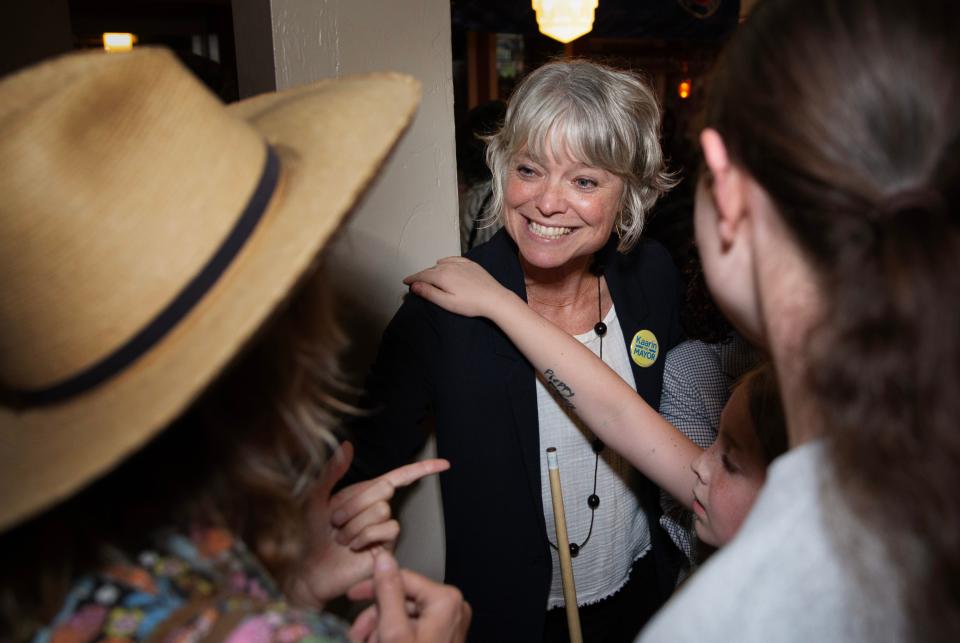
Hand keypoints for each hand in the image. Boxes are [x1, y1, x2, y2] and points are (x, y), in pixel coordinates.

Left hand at [289, 442, 449, 606]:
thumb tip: (347, 445)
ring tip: (342, 538)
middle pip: (384, 488)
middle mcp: (379, 508)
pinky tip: (354, 546)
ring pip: (383, 510)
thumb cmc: (311, 534)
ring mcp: (384, 528)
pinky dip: (364, 536)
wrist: (310, 568)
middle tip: (334, 521)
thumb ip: (332, 472)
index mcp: (366, 493)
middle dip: (353, 503)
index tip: (445, 464)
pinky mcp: (387, 546)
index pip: (399, 477)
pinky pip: (386, 529)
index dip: (422, 469)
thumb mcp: (316, 497)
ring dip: (354, 524)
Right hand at [348, 551, 470, 642]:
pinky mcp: (443, 637)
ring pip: (404, 614)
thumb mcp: (393, 632)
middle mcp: (452, 608)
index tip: (352, 595)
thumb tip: (384, 559)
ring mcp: (449, 623)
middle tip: (358, 636)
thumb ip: (388, 592)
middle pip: (401, 598)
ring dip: (380, 629)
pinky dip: (392, 636)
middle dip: (375, 617)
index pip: (402, 578)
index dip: (372, 587)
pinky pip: (412, 627)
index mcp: (445, 600)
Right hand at [403, 257, 512, 318]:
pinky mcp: (470, 264)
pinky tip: (443, 264)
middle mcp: (449, 266)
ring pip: (440, 264)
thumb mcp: (447, 302)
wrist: (494, 298)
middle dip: (421, 275)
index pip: (421, 276)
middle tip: (414, 282)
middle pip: (429, 270)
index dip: (412, 279)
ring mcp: (460, 264)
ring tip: (427, 276)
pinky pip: (452, 259)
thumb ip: (429, 293)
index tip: (405, 281)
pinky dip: (444, 262)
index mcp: (442, 276)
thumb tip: (414, 285)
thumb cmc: (471, 304)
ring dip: (432, 269)